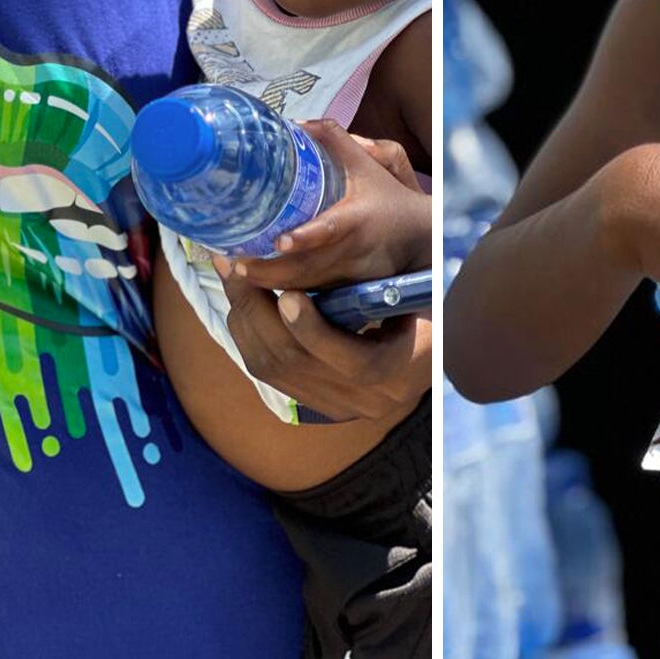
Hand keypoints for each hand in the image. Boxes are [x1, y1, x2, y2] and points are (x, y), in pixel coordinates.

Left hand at [217, 259, 431, 421]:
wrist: (427, 338)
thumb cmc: (423, 297)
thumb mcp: (420, 286)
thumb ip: (395, 280)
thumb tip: (341, 252)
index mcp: (407, 369)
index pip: (358, 365)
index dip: (315, 332)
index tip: (289, 294)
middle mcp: (372, 398)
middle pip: (298, 365)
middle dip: (259, 312)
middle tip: (237, 267)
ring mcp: (342, 406)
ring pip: (274, 370)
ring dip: (246, 320)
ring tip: (232, 277)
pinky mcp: (317, 402)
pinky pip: (269, 374)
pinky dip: (248, 335)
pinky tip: (242, 302)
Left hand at [232, 121, 429, 290]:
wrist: (422, 240)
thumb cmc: (390, 200)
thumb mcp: (367, 166)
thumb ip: (335, 140)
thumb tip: (296, 123)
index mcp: (356, 219)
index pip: (330, 230)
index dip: (306, 238)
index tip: (280, 241)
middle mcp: (352, 251)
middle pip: (307, 269)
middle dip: (270, 272)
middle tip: (235, 266)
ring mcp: (349, 274)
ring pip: (306, 287)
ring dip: (272, 284)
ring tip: (238, 274)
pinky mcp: (346, 288)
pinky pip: (311, 293)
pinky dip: (285, 290)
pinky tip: (260, 284)